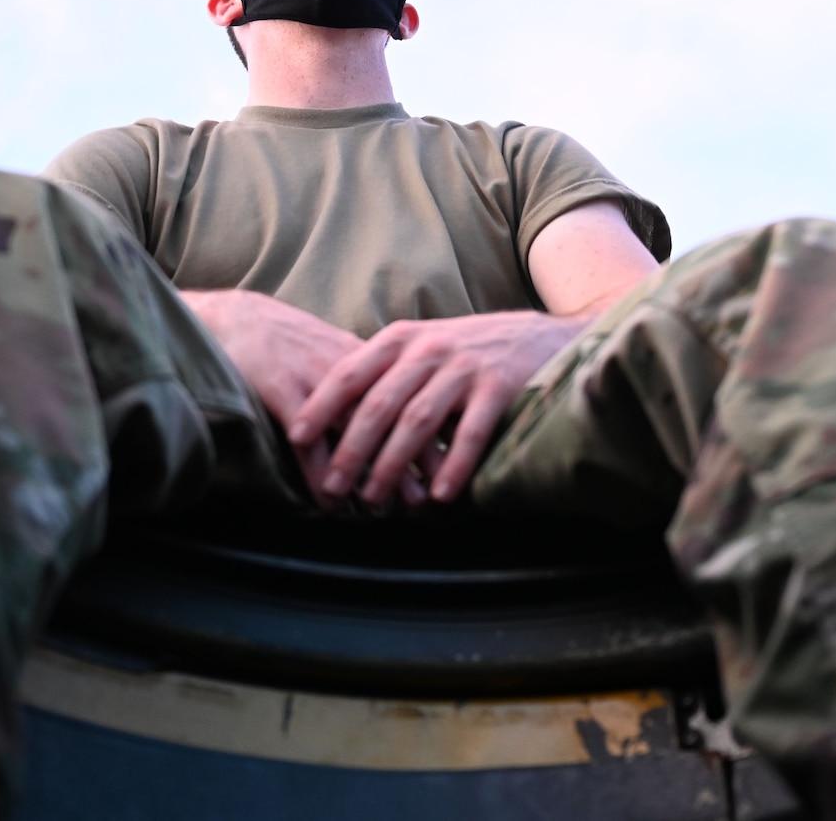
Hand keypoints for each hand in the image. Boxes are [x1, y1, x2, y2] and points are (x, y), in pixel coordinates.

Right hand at [180, 289, 427, 505]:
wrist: (238, 317)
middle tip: (430, 494)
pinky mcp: (283, 389)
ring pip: (354, 429)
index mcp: (367, 357)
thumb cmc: (290, 341)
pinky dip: (319, 472)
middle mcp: (349, 366)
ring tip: (386, 505)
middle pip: (392, 413)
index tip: (456, 459)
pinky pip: (308, 439)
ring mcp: (317, 377)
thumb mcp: (338, 353)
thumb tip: (407, 413)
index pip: (412, 393)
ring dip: (370, 470)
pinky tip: (328, 499)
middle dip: (413, 456)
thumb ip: (371, 380)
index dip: (434, 426)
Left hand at [287, 310, 590, 507]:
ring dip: (393, 464)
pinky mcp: (499, 386)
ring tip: (375, 498)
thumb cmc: (469, 351)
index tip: (296, 436)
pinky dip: (454, 464)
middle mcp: (429, 349)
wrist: (538, 336)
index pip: (351, 372)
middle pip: (380, 403)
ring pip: (418, 420)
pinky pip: (470, 431)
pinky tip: (440, 495)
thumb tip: (333, 412)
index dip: (322, 404)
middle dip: (351, 448)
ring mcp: (464, 367)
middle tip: (331, 486)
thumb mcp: (422, 348)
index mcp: (402, 340)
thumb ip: (385, 372)